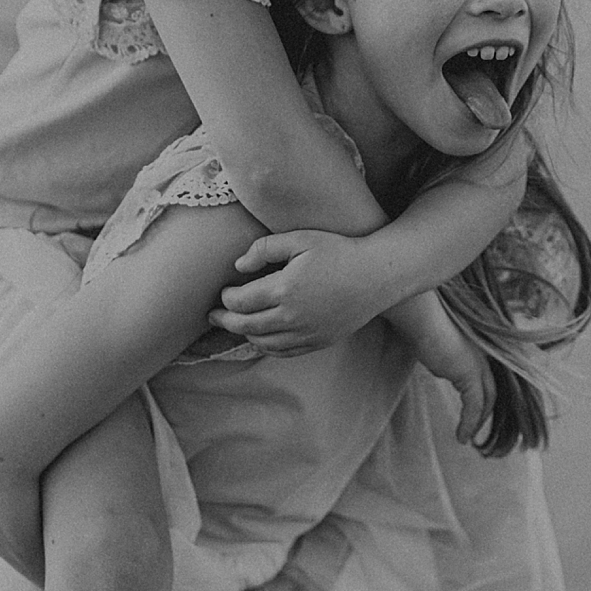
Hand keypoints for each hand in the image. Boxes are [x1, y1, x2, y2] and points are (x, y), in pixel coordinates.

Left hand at [207, 231, 384, 356]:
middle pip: (245, 326)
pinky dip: (266, 346)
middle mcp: (292, 317)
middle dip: (224, 320)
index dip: (225, 298)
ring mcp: (306, 333)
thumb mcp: (299, 239)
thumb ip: (264, 248)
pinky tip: (261, 336)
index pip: (239, 302)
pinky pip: (284, 352)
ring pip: (262, 342)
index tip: (223, 291)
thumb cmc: (338, 250)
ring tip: (236, 324)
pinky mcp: (319, 341)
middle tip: (212, 316)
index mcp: (284, 289)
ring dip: (244, 334)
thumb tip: (238, 267)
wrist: (378, 275)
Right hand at [410, 317, 493, 445]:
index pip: (487, 381)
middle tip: (472, 431)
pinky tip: (460, 435)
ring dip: (476, 422)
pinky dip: (469, 422)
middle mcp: (483, 357)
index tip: (472, 416)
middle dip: (484, 415)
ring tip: (465, 438)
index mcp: (478, 350)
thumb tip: (441, 369)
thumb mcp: (435, 346)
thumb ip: (444, 358)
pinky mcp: (469, 373)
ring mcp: (479, 364)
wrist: (419, 318)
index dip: (483, 401)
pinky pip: (474, 405)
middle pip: (491, 393)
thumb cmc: (420, 326)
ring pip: (486, 400)